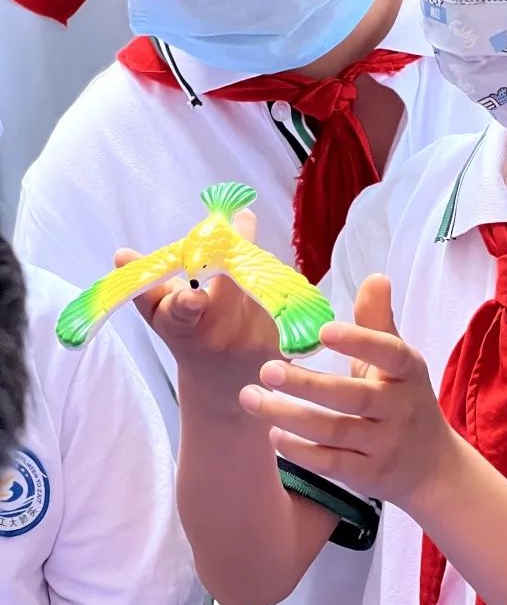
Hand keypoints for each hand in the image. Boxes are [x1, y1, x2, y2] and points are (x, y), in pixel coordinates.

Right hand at [122, 210, 278, 387]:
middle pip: (233, 285)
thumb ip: (145, 285)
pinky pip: (285, 291)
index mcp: (186, 330)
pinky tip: (270, 270)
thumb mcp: (163, 318)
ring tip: (248, 234)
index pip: (181, 315)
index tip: (192, 295)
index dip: (184, 305)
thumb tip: (121, 254)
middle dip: (239, 247)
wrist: (228, 387)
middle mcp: (223, 335)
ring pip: (261, 279)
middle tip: (242, 217)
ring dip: (255, 258)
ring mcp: (257, 338)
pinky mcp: (287, 337)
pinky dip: (276, 275)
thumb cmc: (191, 340)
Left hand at [238, 274, 459, 510]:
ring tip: (251, 399)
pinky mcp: (368, 475)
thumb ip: (379, 322)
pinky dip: (301, 451)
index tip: (323, 330)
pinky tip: (273, 435)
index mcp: (408, 373)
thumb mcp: (398, 363)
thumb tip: (374, 276)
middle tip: (266, 369)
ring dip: (290, 416)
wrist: (432, 467)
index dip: (360, 341)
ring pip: (335, 431)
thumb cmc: (403, 401)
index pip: (391, 354)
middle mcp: (400, 408)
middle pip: (354, 396)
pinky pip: (331, 464)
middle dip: (308, 385)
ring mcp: (385, 444)